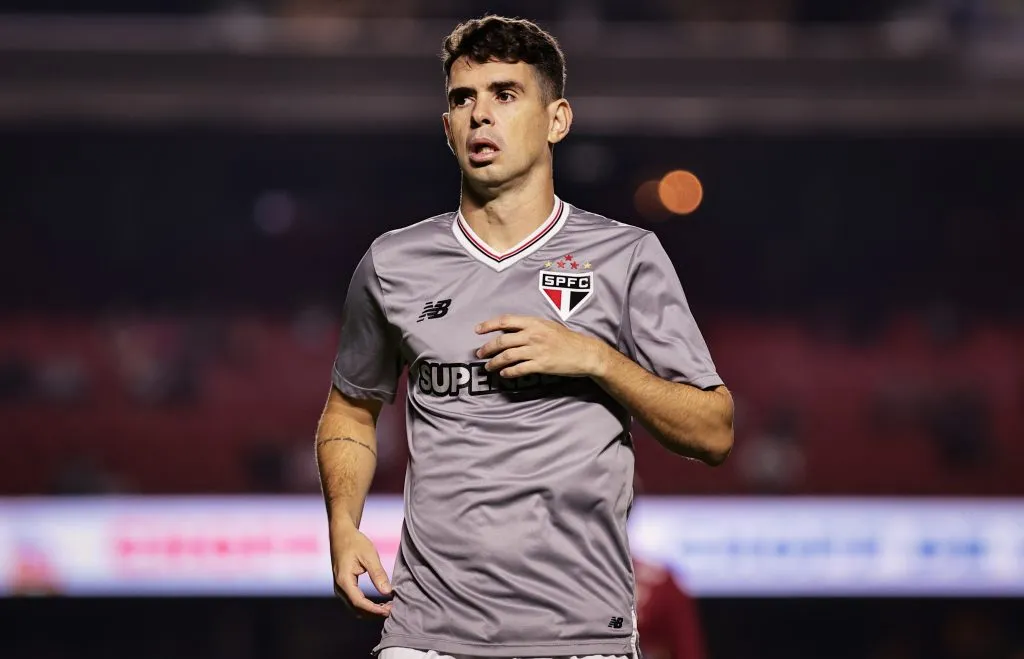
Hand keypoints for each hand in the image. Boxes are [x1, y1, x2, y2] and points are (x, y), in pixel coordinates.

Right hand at [330, 524, 392, 617]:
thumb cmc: (355, 542)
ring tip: (388, 606)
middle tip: (393, 609)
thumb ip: (378, 574)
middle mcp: (340, 588)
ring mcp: (340, 589)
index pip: (359, 602)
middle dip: (374, 612)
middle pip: (356, 609)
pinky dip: (367, 606)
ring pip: (355, 608)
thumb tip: (387, 592)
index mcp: (344, 581)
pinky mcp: (344, 587)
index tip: (389, 610)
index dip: (374, 609)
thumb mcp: (369, 556)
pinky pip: (355, 602)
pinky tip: (380, 602)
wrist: (341, 534)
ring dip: (371, 611)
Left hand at [475, 314, 608, 378]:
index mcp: (534, 323)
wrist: (585, 353)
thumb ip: (529, 326)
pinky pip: (519, 369)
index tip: (477, 330)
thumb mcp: (547, 326)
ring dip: (494, 362)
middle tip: (479, 354)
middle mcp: (533, 335)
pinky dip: (509, 372)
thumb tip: (509, 330)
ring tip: (488, 367)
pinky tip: (504, 374)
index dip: (489, 325)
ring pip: (507, 356)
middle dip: (487, 348)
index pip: (505, 321)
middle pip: (502, 341)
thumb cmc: (566, 339)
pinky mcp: (541, 365)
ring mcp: (537, 350)